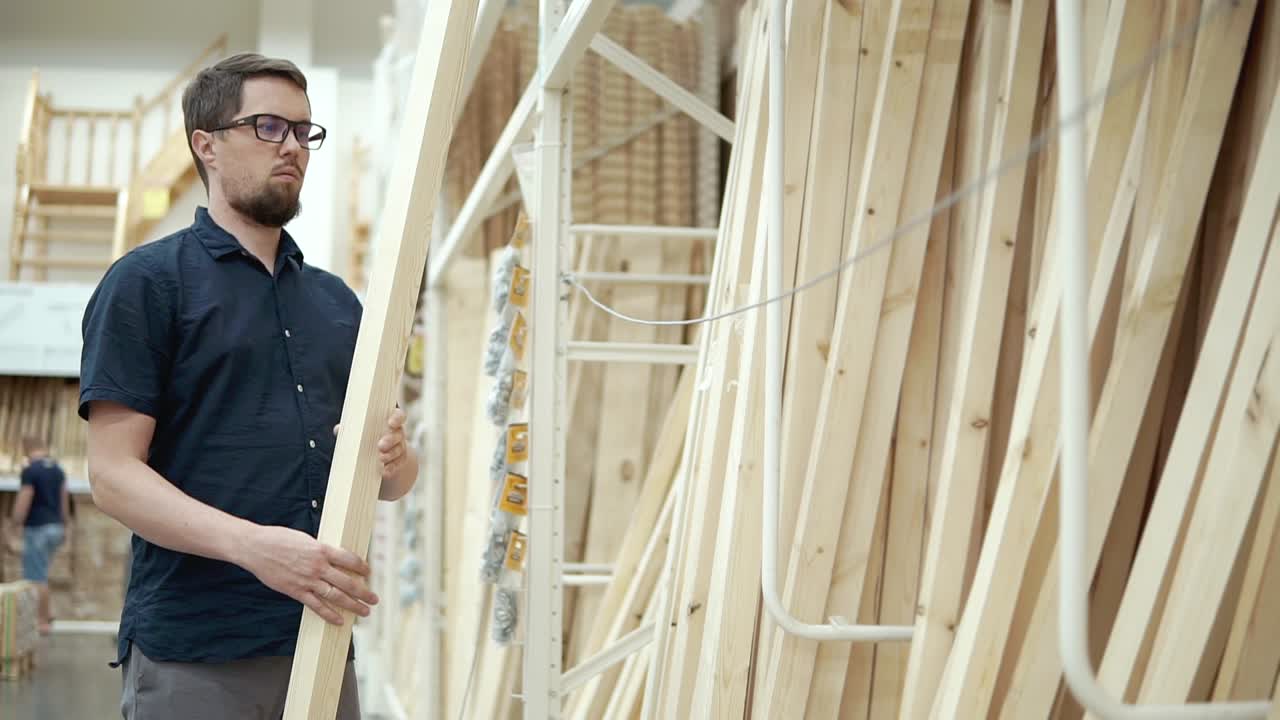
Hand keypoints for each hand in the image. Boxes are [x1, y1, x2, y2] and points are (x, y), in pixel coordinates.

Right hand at [236, 524, 377, 625]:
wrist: (256, 547)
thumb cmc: (279, 539)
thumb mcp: (305, 539)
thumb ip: (320, 550)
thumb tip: (332, 557)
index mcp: (322, 549)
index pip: (350, 560)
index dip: (362, 567)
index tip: (369, 573)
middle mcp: (318, 566)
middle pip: (347, 582)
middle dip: (364, 592)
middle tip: (374, 599)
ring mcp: (308, 581)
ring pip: (336, 596)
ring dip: (353, 605)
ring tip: (364, 611)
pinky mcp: (296, 591)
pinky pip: (316, 606)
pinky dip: (329, 614)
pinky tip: (339, 621)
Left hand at [333, 408, 408, 479]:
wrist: (378, 458)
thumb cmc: (367, 438)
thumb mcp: (360, 432)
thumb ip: (351, 429)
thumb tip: (338, 429)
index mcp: (389, 422)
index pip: (398, 416)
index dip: (396, 418)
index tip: (390, 423)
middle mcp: (397, 433)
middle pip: (399, 434)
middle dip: (390, 440)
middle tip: (380, 445)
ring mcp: (400, 447)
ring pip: (399, 450)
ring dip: (390, 455)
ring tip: (380, 458)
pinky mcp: (399, 461)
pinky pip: (397, 464)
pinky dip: (391, 468)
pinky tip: (384, 472)